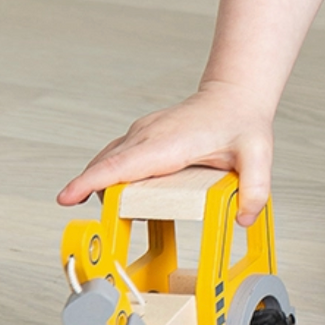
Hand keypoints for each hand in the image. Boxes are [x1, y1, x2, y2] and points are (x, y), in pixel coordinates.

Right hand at [56, 80, 275, 225]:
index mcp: (169, 142)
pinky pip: (114, 158)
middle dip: (91, 195)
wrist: (235, 94)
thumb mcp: (258, 154)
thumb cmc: (241, 121)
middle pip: (106, 167)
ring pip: (106, 162)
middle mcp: (148, 135)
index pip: (122, 164)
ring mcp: (141, 133)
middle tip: (99, 230)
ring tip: (112, 219)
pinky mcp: (140, 136)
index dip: (91, 181)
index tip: (67, 197)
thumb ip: (255, 188)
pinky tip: (118, 199)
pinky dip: (107, 177)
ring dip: (99, 187)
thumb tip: (244, 219)